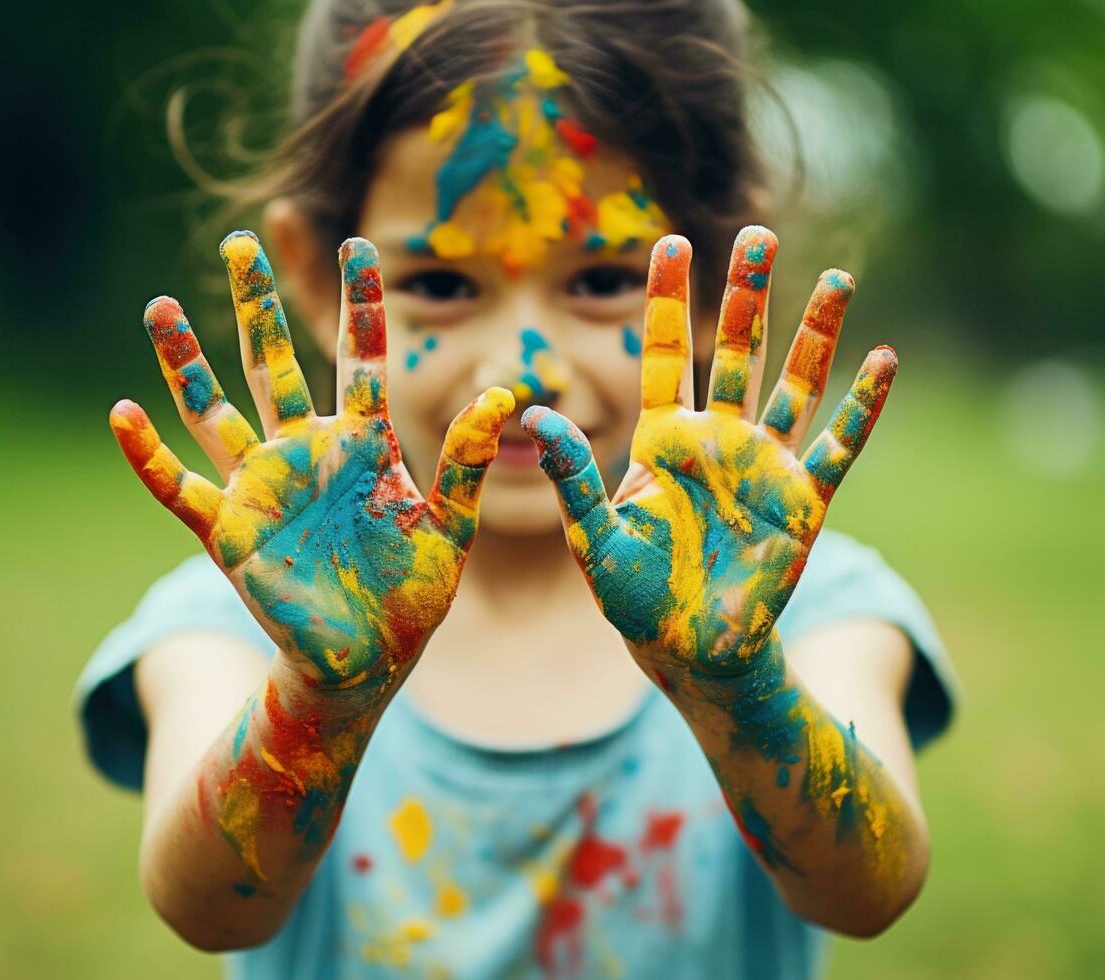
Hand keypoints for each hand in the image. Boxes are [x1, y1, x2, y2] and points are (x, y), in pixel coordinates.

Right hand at [111, 232, 512, 706]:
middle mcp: (306, 453)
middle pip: (275, 364)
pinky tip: (123, 413)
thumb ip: (466, 463)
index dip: (361, 303)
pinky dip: (149, 455)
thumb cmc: (411, 594)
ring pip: (215, 409)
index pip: (359, 358)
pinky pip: (179, 487)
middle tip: (239, 241)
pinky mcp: (230, 531)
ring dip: (186, 362)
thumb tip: (503, 396)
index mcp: (362, 446)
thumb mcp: (449, 526)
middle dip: (259, 305)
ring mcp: (263, 488)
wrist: (368, 660)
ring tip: (161, 306)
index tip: (361, 244)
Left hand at [522, 228, 895, 689]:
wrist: (691, 649)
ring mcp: (764, 467)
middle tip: (758, 233)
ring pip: (794, 385)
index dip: (665, 298)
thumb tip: (534, 414)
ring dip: (816, 334)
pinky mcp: (803, 502)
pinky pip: (839, 446)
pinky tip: (883, 359)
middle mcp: (717, 441)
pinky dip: (862, 406)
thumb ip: (572, 477)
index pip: (663, 353)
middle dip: (745, 294)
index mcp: (663, 440)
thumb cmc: (636, 597)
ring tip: (837, 278)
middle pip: (734, 351)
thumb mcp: (593, 538)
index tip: (670, 240)